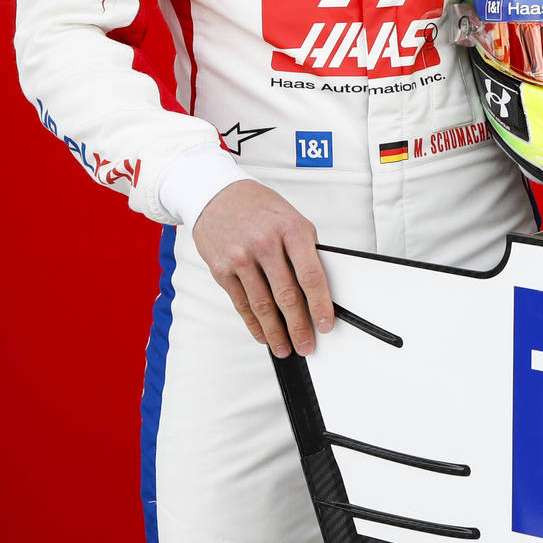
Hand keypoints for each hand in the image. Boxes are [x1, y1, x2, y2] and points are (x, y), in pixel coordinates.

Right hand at [191, 179, 333, 356]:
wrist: (216, 194)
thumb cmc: (259, 207)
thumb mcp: (292, 218)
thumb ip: (305, 250)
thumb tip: (319, 288)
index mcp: (291, 230)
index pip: (311, 275)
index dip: (321, 304)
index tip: (327, 323)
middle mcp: (265, 244)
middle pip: (287, 295)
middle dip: (299, 326)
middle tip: (307, 344)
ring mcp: (241, 258)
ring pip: (263, 305)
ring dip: (276, 332)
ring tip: (285, 347)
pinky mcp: (221, 269)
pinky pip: (240, 303)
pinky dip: (253, 323)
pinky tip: (263, 334)